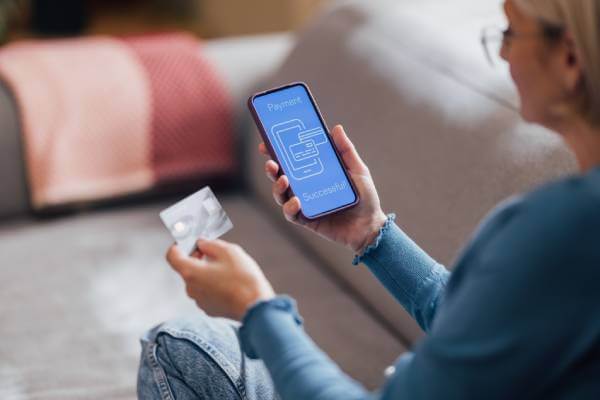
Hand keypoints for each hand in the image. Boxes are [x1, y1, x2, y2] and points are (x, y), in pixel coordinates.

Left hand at [166, 239, 274, 320]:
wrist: (256, 306)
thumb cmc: (243, 278)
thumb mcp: (228, 251)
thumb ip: (210, 244)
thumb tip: (202, 243)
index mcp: (191, 272)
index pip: (172, 256)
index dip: (179, 245)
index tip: (189, 240)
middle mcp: (191, 288)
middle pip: (186, 268)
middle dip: (198, 257)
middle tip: (214, 251)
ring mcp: (199, 301)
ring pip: (198, 280)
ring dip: (207, 271)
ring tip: (227, 268)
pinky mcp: (210, 309)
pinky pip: (206, 292)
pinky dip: (214, 284)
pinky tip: (230, 282)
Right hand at [259, 124, 386, 253]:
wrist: (370, 226)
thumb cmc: (364, 197)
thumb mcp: (357, 170)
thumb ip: (346, 150)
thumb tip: (336, 128)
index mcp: (314, 173)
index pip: (291, 161)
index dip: (276, 152)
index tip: (266, 143)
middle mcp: (305, 187)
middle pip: (280, 176)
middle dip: (271, 169)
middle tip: (270, 162)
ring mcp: (304, 204)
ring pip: (281, 195)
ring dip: (277, 187)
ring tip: (283, 180)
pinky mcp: (306, 220)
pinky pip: (291, 214)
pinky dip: (290, 208)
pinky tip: (296, 201)